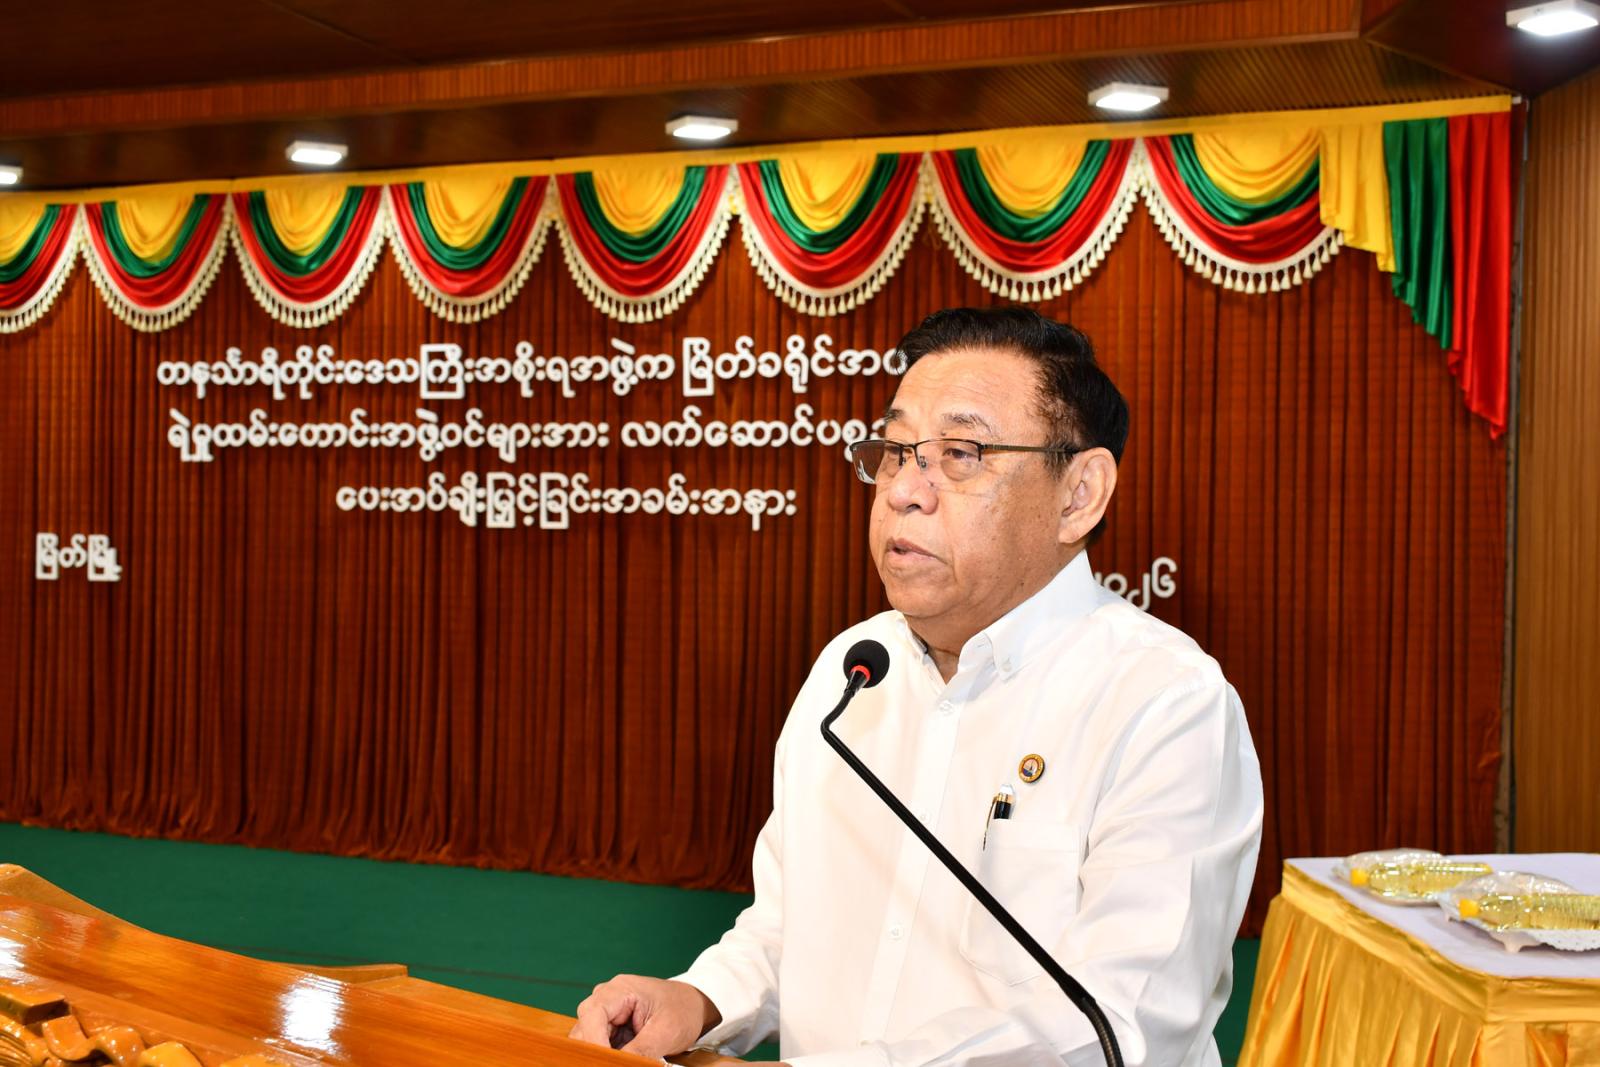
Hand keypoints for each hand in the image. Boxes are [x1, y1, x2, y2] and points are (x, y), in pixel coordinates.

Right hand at [568, 974, 720, 1057]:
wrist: (694, 1006)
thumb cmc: (683, 1011)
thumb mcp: (666, 1032)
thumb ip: (640, 1051)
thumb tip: (618, 1065)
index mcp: (620, 990)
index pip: (592, 1014)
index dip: (593, 1040)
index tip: (603, 1061)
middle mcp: (608, 997)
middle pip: (585, 1027)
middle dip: (597, 1050)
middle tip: (614, 1064)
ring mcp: (608, 1012)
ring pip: (589, 1038)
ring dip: (603, 1054)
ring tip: (624, 1060)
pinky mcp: (611, 1026)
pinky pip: (600, 1043)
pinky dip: (609, 1055)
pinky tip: (622, 1059)